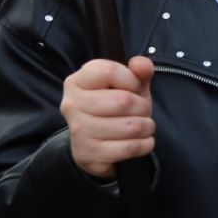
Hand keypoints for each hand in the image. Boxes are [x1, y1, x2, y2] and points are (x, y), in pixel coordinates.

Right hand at [64, 56, 155, 177]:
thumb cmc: (116, 108)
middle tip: (141, 112)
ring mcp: (78, 130)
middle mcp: (71, 104)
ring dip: (146, 127)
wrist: (100, 145)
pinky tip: (140, 142)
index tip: (134, 88)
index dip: (132, 80)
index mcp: (77, 81)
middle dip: (143, 107)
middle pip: (123, 101)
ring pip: (131, 126)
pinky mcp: (88, 153)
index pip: (109, 71)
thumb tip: (142, 64)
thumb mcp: (130, 86)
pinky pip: (130, 147)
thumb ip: (139, 71)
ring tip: (142, 127)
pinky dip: (145, 144)